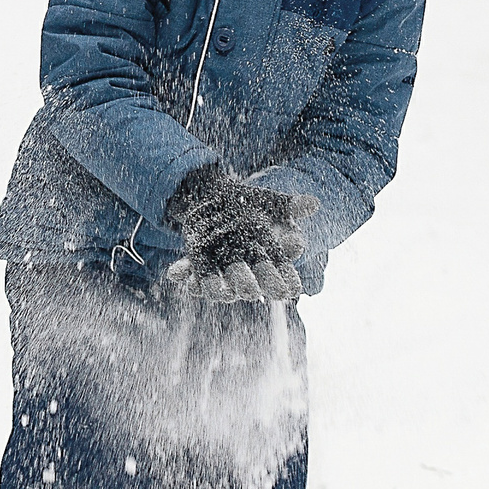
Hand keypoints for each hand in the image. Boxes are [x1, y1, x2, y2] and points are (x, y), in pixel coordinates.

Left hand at [163, 166, 319, 302]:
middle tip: (251, 290)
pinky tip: (175, 271)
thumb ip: (290, 206)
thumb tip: (314, 204)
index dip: (283, 282)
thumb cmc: (248, 203)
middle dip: (248, 286)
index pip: (277, 276)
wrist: (215, 197)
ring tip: (208, 288)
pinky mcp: (198, 264)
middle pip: (247, 285)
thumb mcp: (269, 202)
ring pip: (217, 286)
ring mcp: (219, 270)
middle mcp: (244, 272)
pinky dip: (182, 273)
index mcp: (264, 262)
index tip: (289, 289)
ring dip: (211, 288)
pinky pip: (190, 273)